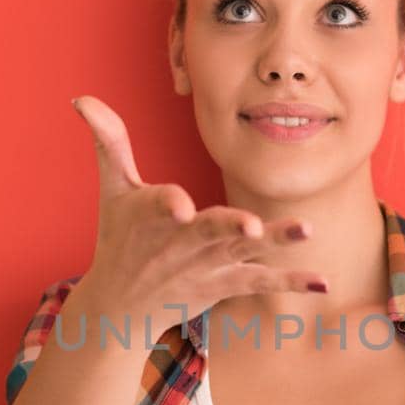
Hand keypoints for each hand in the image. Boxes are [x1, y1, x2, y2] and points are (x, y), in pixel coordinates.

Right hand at [69, 95, 328, 338]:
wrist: (121, 307)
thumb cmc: (119, 239)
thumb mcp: (113, 190)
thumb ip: (109, 142)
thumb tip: (82, 97)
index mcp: (154, 217)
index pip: (159, 206)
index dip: (168, 205)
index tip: (178, 207)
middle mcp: (184, 243)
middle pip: (210, 232)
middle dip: (230, 229)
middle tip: (252, 228)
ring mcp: (208, 265)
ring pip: (245, 252)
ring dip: (277, 242)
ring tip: (308, 229)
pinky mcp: (226, 283)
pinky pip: (262, 281)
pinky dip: (292, 281)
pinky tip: (322, 280)